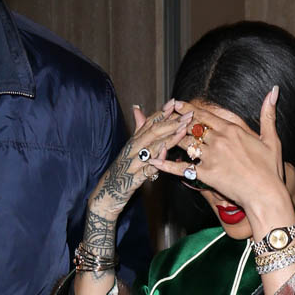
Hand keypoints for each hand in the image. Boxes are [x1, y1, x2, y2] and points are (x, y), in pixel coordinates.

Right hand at [88, 102, 192, 219]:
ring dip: (168, 138)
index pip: (149, 123)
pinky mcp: (133, 179)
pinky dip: (156, 161)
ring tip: (183, 130)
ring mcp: (133, 164)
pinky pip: (146, 169)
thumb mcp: (130, 149)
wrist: (106, 193)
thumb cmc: (122, 171)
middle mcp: (132, 149)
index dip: (162, 112)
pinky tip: (165, 154)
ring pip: (152, 148)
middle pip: (153, 132)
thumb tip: (137, 109)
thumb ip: (137, 130)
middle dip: (172, 122)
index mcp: (133, 142)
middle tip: (188, 115)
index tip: (175, 102)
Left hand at [148, 88, 289, 220]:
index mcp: (232, 130)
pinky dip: (167, 164)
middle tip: (162, 115)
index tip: (177, 104)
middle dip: (176, 121)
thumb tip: (274, 90)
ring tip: (157, 134)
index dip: (189, 109)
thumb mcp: (271, 139)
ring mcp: (211, 157)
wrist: (266, 194)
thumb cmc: (271, 170)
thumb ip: (268, 114)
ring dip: (171, 138)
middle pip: (192, 127)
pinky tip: (154, 160)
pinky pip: (182, 168)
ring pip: (185, 143)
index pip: (206, 115)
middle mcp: (219, 140)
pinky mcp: (206, 174)